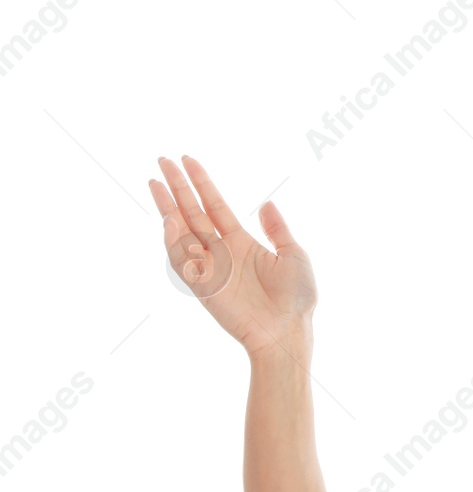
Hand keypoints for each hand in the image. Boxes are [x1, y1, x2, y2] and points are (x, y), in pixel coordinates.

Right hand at [150, 156, 316, 358]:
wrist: (288, 331)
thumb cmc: (296, 298)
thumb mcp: (294, 256)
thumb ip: (277, 229)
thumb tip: (267, 202)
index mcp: (241, 242)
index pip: (215, 206)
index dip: (202, 183)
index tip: (188, 160)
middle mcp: (221, 252)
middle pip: (192, 212)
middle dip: (177, 187)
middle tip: (162, 161)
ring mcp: (209, 267)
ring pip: (181, 232)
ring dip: (168, 208)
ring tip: (157, 183)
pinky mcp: (202, 286)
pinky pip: (182, 259)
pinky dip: (174, 239)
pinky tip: (171, 218)